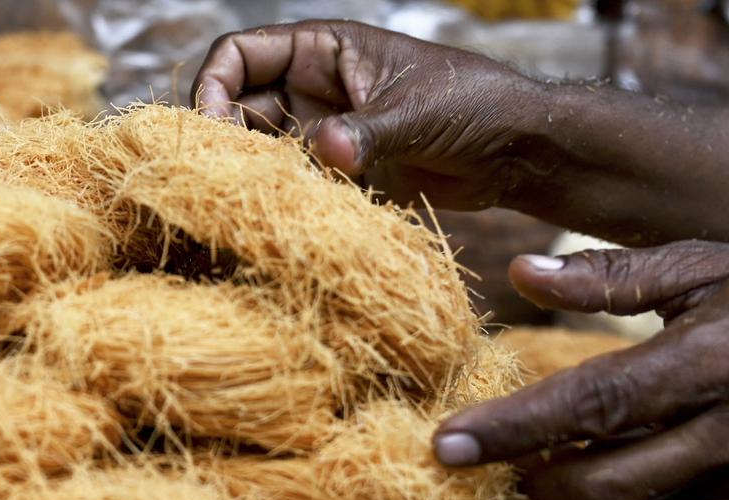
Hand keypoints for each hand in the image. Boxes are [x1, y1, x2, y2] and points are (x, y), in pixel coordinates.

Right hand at [192, 20, 543, 209]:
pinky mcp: (343, 174)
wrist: (518, 151)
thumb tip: (325, 149)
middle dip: (226, 138)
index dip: (215, 84)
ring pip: (266, 151)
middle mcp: (317, 88)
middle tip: (223, 180)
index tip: (210, 127)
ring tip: (253, 206)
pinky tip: (285, 222)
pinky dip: (288, 202)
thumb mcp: (418, 113)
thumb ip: (367, 132)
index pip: (243, 53)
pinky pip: (298, 186)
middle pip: (242, 105)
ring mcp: (328, 132)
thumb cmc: (477, 103)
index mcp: (327, 49)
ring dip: (256, 176)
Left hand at [433, 241, 728, 499]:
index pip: (593, 404)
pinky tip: (656, 450)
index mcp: (710, 361)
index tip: (446, 444)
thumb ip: (610, 275)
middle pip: (605, 484)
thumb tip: (519, 275)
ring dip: (592, 479)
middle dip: (535, 479)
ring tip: (580, 439)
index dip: (514, 428)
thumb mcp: (706, 263)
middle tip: (494, 458)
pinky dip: (648, 490)